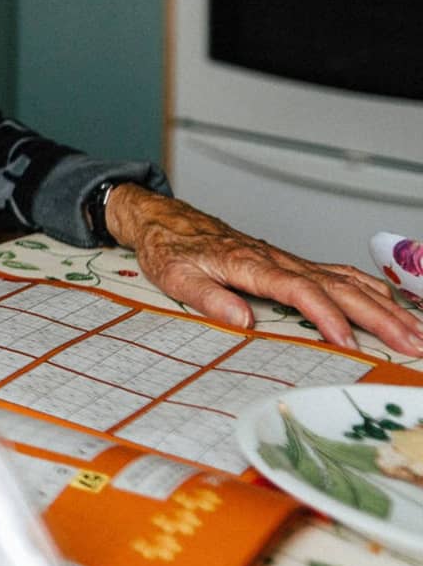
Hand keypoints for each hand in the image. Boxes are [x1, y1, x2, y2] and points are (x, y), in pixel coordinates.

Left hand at [108, 186, 422, 356]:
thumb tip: (242, 322)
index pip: (299, 290)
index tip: (346, 341)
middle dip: (378, 316)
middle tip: (410, 344)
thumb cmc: (171, 250)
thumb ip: (208, 297)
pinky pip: (342, 274)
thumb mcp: (175, 276)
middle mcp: (279, 259)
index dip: (325, 316)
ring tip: (416, 333)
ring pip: (348, 280)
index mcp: (252, 264)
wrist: (168, 221)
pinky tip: (394, 304)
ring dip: (385, 306)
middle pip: (338, 287)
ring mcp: (291, 260)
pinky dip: (373, 289)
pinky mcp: (294, 263)